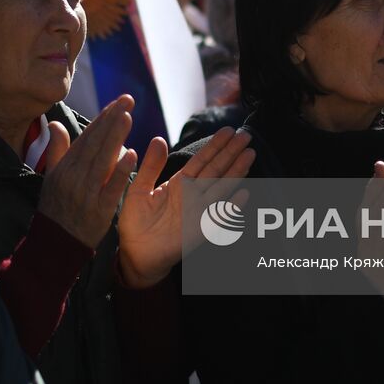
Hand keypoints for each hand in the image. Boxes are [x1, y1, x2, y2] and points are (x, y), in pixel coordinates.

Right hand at [37, 96, 138, 248]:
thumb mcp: (51, 178)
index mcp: (64, 168)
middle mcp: (74, 177)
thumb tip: (55, 123)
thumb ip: (56, 150)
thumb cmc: (54, 208)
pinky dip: (120, 171)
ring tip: (129, 116)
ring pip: (103, 160)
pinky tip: (133, 154)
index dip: (102, 119)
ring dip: (116, 137)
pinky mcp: (98, 209)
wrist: (55, 245)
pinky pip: (110, 187)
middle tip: (128, 100)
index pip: (86, 138)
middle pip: (95, 144)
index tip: (116, 102)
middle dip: (112, 119)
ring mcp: (86, 193)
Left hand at [117, 126, 255, 288]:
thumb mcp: (139, 189)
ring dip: (236, 172)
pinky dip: (231, 207)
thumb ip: (151, 166)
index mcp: (179, 184)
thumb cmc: (135, 223)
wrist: (133, 253)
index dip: (215, 146)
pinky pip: (219, 217)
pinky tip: (244, 194)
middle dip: (231, 153)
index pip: (201, 160)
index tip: (228, 130)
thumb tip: (158, 139)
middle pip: (216, 169)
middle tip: (246, 135)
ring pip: (221, 187)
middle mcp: (193, 195)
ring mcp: (198, 212)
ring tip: (249, 155)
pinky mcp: (199, 231)